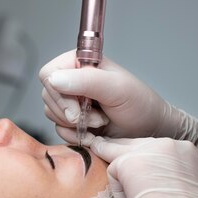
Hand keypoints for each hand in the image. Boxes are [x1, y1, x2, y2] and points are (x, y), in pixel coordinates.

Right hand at [39, 50, 197, 147]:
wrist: (149, 130)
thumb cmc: (139, 104)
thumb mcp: (116, 88)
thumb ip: (86, 81)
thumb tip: (53, 79)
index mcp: (78, 62)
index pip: (48, 75)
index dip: (60, 94)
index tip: (81, 107)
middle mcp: (71, 79)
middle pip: (48, 96)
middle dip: (72, 112)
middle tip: (99, 117)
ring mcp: (70, 101)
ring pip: (51, 114)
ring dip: (76, 124)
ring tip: (101, 122)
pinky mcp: (72, 121)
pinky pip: (59, 129)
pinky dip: (75, 135)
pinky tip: (94, 133)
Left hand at [91, 136, 197, 197]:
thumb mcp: (188, 189)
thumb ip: (170, 176)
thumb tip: (150, 179)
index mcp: (186, 149)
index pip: (154, 148)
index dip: (144, 163)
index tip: (136, 176)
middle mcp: (169, 144)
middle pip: (134, 145)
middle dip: (122, 159)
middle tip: (101, 153)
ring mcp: (149, 150)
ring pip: (120, 157)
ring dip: (122, 183)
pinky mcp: (129, 162)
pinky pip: (113, 174)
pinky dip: (120, 196)